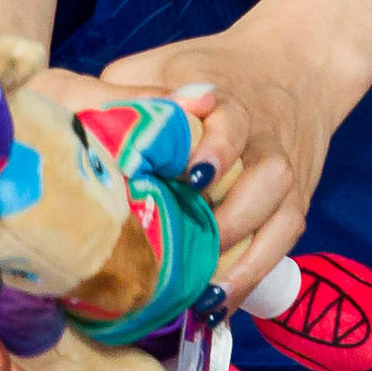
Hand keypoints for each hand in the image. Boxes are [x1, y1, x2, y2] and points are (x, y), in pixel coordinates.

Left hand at [105, 27, 344, 312]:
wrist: (294, 64)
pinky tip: (218, 306)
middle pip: (266, 177)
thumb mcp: (161, 65)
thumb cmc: (208, 70)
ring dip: (244, 256)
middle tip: (186, 253)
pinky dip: (255, 274)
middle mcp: (265, 139)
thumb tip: (76, 131)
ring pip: (281, 214)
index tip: (191, 176)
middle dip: (230, 217)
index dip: (215, 151)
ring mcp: (284, 172)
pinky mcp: (295, 200)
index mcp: (229, 100)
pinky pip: (285, 241)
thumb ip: (125, 91)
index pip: (232, 123)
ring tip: (200, 293)